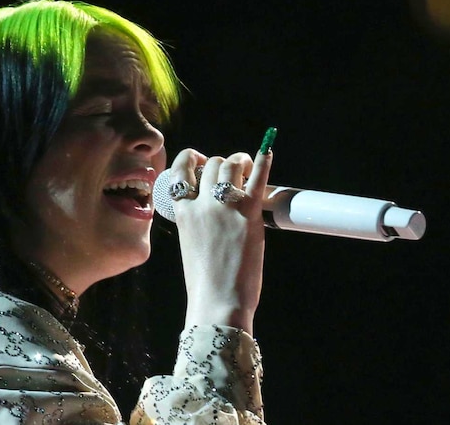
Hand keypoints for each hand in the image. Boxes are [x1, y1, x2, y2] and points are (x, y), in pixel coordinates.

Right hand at [166, 143, 272, 334]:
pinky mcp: (248, 213)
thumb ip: (197, 221)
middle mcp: (201, 204)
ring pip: (231, 165)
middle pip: (212, 164)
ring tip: (247, 166)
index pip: (181, 170)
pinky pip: (257, 177)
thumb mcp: (190, 243)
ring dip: (240, 161)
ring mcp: (224, 206)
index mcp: (182, 212)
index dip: (192, 159)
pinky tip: (268, 149)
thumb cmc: (205, 281)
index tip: (202, 161)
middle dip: (223, 164)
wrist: (218, 300)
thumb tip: (214, 206)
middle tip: (234, 172)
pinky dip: (263, 160)